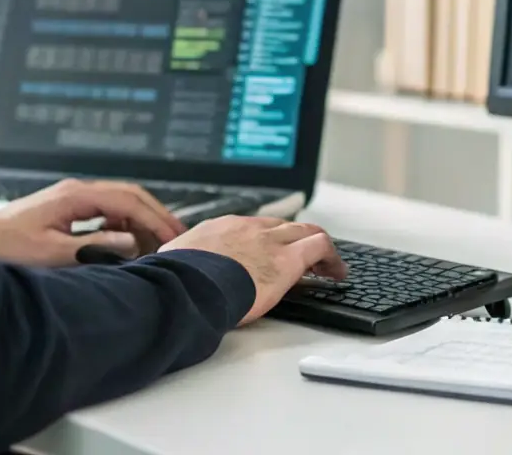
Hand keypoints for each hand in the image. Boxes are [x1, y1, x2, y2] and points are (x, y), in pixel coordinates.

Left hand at [0, 179, 185, 267]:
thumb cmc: (9, 248)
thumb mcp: (54, 253)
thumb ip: (95, 246)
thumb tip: (131, 242)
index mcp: (76, 196)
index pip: (127, 200)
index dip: (154, 218)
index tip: (173, 236)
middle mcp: (77, 191)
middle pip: (128, 194)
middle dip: (155, 214)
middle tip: (177, 235)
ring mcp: (72, 197)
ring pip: (119, 201)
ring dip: (141, 218)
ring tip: (159, 241)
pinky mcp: (67, 208)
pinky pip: (105, 210)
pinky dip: (123, 222)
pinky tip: (130, 241)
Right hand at [158, 216, 346, 324]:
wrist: (186, 286)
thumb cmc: (176, 281)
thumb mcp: (174, 262)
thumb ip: (185, 263)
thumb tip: (176, 271)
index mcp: (220, 229)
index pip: (253, 228)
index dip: (268, 239)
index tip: (272, 251)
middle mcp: (248, 229)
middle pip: (284, 225)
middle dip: (298, 237)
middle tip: (309, 255)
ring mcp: (269, 241)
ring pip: (306, 231)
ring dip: (319, 247)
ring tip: (328, 265)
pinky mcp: (286, 261)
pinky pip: (318, 247)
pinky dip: (331, 259)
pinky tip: (336, 274)